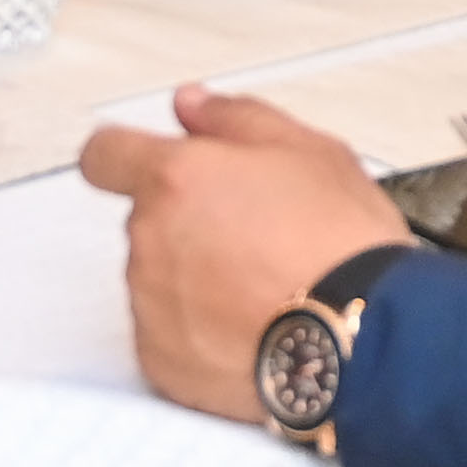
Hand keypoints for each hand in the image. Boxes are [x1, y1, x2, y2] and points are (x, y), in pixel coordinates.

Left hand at [81, 89, 412, 427]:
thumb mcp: (309, 150)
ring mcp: (150, 305)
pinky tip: (253, 329)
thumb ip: (233, 118)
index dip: (122, 158)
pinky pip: (167, 337)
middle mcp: (149, 240)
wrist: (362, 337)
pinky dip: (199, 334)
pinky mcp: (161, 362)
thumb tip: (190, 105)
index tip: (144, 168)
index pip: (104, 155)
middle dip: (188, 224)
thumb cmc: (342, 244)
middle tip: (255, 237)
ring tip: (264, 289)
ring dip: (194, 279)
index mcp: (176, 178)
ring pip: (157, 280)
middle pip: (147, 223)